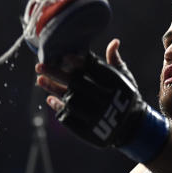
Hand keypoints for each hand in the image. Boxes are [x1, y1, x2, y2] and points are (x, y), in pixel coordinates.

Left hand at [36, 39, 168, 161]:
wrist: (132, 128)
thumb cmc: (125, 97)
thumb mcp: (124, 79)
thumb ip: (115, 62)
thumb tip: (113, 42)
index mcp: (114, 85)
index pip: (94, 70)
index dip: (78, 62)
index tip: (65, 56)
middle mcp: (105, 100)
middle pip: (76, 83)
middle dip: (56, 73)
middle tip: (39, 65)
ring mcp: (96, 117)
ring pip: (70, 100)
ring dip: (53, 89)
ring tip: (39, 79)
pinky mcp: (88, 131)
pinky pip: (69, 118)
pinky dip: (58, 107)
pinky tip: (50, 98)